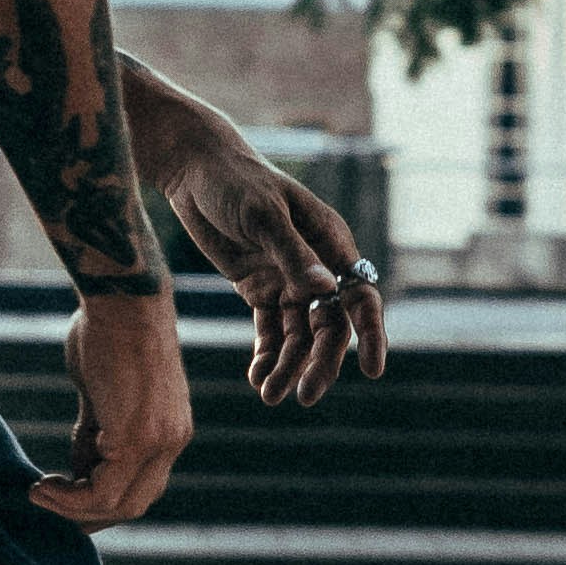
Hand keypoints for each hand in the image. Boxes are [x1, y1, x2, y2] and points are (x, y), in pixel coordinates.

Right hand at [33, 282, 195, 522]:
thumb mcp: (102, 392)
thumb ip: (96, 431)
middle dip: (88, 515)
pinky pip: (102, 490)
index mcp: (170, 429)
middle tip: (48, 505)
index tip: (64, 493)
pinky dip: (70, 497)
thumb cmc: (108, 331)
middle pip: (134, 504)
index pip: (142, 487)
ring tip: (38, 494)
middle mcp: (172, 441)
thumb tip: (79, 468)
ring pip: (119, 504)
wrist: (123, 299)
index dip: (103, 501)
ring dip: (73, 508)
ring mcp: (158, 441)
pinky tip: (42, 484)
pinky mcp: (136, 437)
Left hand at [149, 129, 388, 412]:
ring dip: (287, 365)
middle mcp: (315, 266)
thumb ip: (294, 255)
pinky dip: (265, 355)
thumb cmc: (236, 181)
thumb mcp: (264, 216)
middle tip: (305, 395)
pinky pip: (268, 330)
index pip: (358, 295)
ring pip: (297, 334)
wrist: (193, 169)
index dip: (369, 333)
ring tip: (269, 395)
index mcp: (331, 242)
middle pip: (329, 325)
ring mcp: (287, 279)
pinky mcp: (258, 288)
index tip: (372, 370)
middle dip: (320, 361)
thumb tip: (327, 291)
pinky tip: (257, 378)